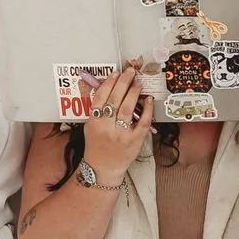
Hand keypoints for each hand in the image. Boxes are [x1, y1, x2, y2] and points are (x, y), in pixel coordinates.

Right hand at [77, 63, 152, 181]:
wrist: (103, 167)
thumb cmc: (96, 145)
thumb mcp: (90, 125)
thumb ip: (95, 108)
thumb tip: (98, 86)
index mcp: (94, 122)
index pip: (101, 97)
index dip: (109, 83)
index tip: (115, 73)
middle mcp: (107, 127)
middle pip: (115, 99)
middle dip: (123, 82)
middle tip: (130, 71)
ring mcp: (121, 134)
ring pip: (128, 108)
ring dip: (134, 92)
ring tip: (138, 82)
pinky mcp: (135, 140)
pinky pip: (143, 122)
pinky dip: (146, 109)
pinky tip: (148, 100)